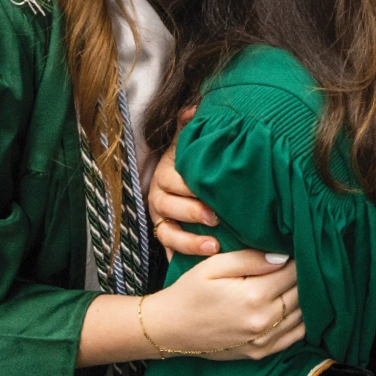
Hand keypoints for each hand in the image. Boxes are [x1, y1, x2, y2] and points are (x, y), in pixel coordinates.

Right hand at [142, 249, 304, 360]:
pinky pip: (296, 336)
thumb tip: (283, 256)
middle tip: (302, 262)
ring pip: (304, 314)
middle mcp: (264, 320)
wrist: (169, 329)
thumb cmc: (189, 292)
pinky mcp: (262, 353)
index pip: (294, 272)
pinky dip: (302, 320)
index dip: (299, 257)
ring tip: (300, 281)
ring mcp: (265, 340)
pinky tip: (296, 306)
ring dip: (307, 297)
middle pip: (303, 292)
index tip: (297, 247)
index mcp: (254, 295)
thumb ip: (250, 258)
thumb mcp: (214, 266)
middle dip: (305, 276)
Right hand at [148, 105, 219, 260]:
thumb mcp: (188, 142)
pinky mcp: (167, 238)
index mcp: (166, 175)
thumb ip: (189, 125)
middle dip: (193, 213)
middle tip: (216, 219)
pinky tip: (202, 267)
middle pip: (170, 207)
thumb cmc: (190, 162)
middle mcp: (159, 198)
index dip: (190, 187)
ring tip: (213, 246)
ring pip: (169, 233)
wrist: (182, 180)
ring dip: (190, 241)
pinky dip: (182, 259)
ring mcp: (162, 220)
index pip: (174, 181)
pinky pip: (170, 252)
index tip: (211, 193)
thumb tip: (193, 108)